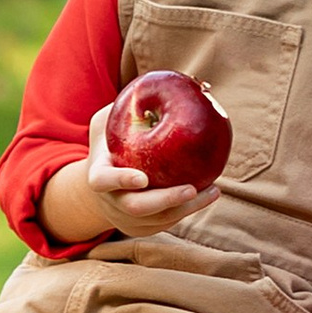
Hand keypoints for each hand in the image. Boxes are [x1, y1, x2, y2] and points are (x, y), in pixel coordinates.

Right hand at [38, 104, 221, 246]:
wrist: (103, 184)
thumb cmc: (111, 143)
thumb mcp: (110, 120)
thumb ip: (131, 104)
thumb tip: (186, 85)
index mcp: (98, 176)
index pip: (103, 182)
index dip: (121, 181)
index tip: (142, 178)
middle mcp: (111, 201)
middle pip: (136, 208)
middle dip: (165, 201)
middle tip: (191, 188)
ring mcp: (127, 219)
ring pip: (159, 220)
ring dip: (188, 208)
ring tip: (213, 190)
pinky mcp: (144, 227)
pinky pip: (168, 223)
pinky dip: (189, 211)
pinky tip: (209, 194)